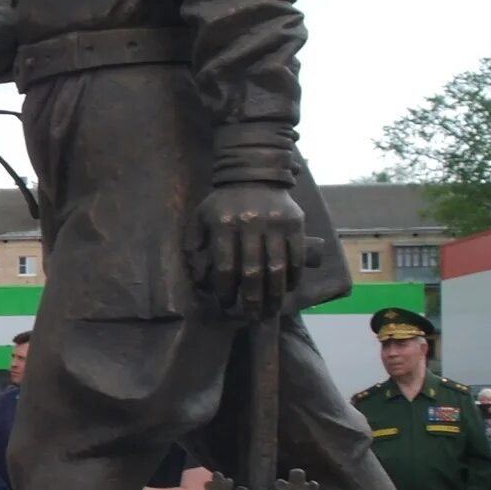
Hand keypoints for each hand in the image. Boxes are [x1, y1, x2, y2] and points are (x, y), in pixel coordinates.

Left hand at [187, 184, 306, 316]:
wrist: (254, 174)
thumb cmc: (224, 202)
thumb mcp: (201, 215)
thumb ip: (194, 242)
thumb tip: (197, 276)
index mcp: (223, 224)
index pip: (225, 266)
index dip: (226, 290)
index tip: (226, 304)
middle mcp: (250, 224)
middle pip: (252, 270)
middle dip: (251, 298)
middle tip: (251, 315)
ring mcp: (275, 223)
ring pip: (276, 266)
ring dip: (274, 293)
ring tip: (271, 309)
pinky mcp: (295, 222)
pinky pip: (296, 255)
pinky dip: (294, 275)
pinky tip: (288, 288)